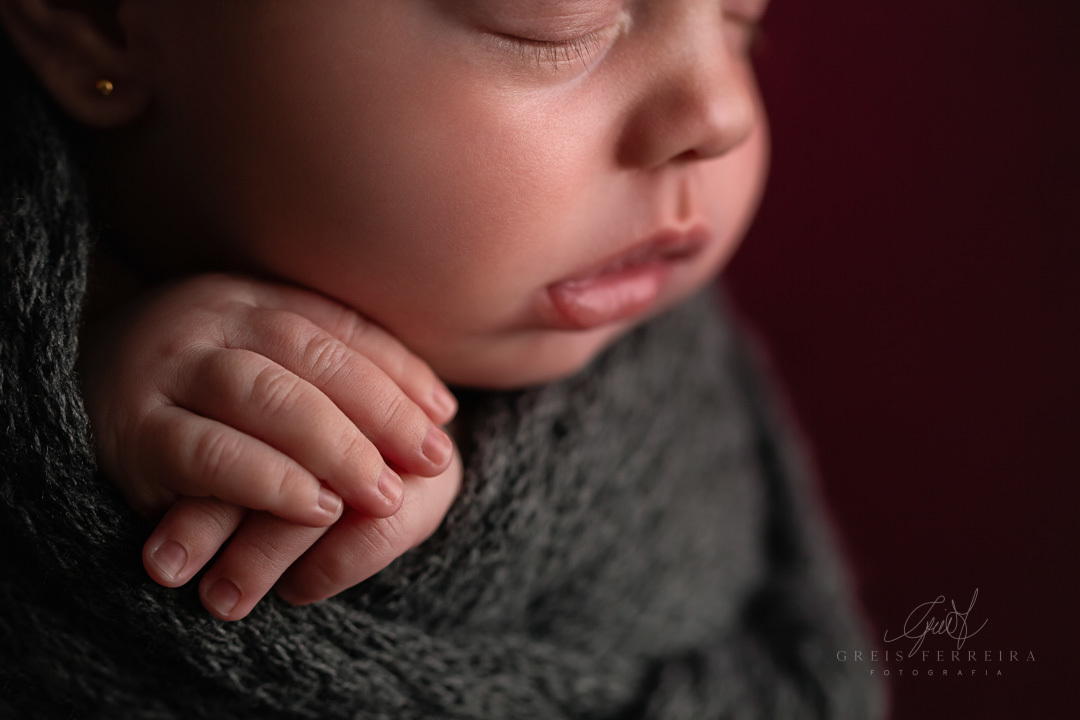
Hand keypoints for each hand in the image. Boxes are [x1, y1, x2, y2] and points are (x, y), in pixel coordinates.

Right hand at [81, 273, 460, 616]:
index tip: (444, 415)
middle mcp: (206, 320)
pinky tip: (316, 508)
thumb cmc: (197, 390)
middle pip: (309, 354)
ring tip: (382, 492)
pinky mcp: (133, 433)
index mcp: (248, 298)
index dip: (398, 370)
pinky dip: (269, 481)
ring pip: (263, 396)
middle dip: (380, 410)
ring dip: (333, 445)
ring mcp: (165, 370)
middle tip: (431, 461)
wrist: (72, 387)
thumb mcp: (263, 363)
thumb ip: (338, 369)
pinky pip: (208, 453)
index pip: (338, 326)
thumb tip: (440, 405)